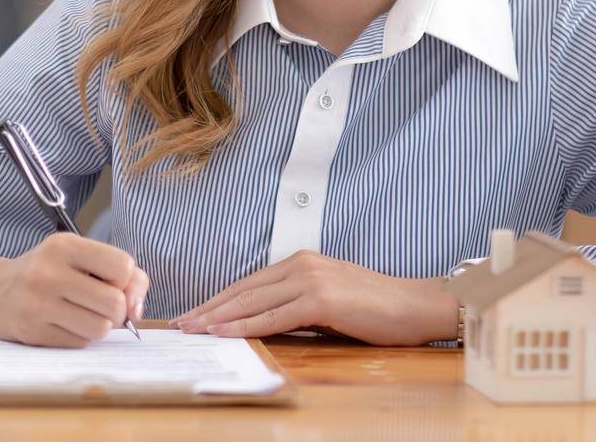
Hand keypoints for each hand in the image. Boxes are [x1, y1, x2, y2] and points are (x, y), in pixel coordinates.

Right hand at [0, 233, 148, 348]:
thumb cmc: (49, 273)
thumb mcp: (81, 257)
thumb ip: (124, 275)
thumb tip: (136, 310)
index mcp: (65, 245)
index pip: (123, 266)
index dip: (126, 281)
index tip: (112, 283)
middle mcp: (48, 271)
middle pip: (114, 302)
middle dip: (116, 310)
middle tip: (100, 305)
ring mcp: (37, 303)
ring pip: (100, 328)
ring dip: (99, 326)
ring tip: (82, 315)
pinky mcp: (31, 331)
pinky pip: (79, 343)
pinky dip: (79, 337)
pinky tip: (62, 324)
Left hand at [169, 250, 456, 345]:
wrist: (414, 305)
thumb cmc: (375, 308)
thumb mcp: (328, 301)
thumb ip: (296, 305)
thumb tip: (262, 322)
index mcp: (301, 262)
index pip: (249, 283)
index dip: (219, 299)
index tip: (195, 313)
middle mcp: (301, 265)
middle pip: (244, 289)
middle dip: (209, 308)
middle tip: (181, 322)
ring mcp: (310, 279)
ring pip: (253, 301)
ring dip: (219, 317)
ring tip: (194, 328)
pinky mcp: (321, 299)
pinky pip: (275, 316)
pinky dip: (247, 325)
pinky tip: (227, 332)